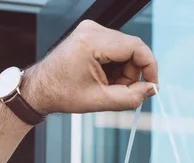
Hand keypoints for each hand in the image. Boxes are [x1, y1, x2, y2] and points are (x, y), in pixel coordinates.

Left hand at [24, 20, 157, 113]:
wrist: (40, 89)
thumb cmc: (62, 94)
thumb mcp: (100, 101)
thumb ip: (130, 98)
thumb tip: (151, 90)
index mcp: (93, 42)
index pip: (136, 47)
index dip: (150, 67)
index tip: (153, 85)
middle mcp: (93, 30)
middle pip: (131, 49)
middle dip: (131, 74)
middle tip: (120, 93)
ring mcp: (91, 30)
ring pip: (124, 51)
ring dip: (122, 72)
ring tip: (106, 87)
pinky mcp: (90, 35)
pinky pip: (114, 50)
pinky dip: (114, 68)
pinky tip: (102, 79)